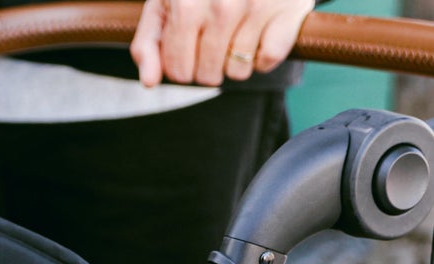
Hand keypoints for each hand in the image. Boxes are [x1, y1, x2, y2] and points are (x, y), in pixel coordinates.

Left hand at [130, 0, 312, 86]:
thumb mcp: (166, 3)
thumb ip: (148, 42)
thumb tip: (149, 82)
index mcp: (186, 5)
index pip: (177, 69)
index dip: (182, 68)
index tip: (189, 51)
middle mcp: (222, 4)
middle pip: (207, 75)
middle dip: (208, 68)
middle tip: (215, 42)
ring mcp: (257, 6)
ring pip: (237, 71)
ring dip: (236, 62)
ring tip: (237, 34)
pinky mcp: (288, 10)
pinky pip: (268, 60)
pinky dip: (264, 57)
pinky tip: (260, 35)